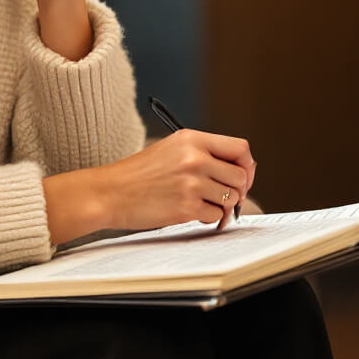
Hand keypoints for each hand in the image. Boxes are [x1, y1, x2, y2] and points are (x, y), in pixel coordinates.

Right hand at [100, 130, 256, 229]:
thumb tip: (241, 169)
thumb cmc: (139, 173)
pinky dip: (207, 218)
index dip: (247, 165)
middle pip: (240, 176)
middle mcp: (195, 159)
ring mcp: (192, 183)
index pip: (240, 148)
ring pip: (230, 198)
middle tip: (225, 197)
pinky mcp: (186, 208)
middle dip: (237, 190)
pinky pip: (214, 216)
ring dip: (221, 206)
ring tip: (202, 204)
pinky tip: (190, 212)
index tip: (243, 176)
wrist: (110, 193)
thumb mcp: (172, 148)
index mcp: (192, 139)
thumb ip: (204, 153)